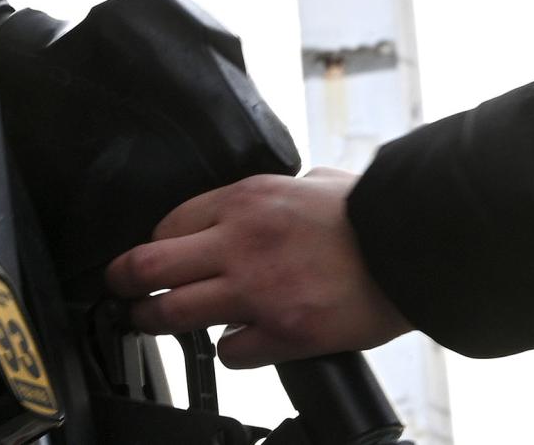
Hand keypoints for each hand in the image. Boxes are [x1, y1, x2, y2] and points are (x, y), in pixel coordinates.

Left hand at [104, 168, 413, 368]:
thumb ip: (278, 191)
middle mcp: (241, 242)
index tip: (151, 255)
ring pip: (171, 314)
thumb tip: (263, 202)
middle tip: (120, 293)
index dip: (154, 243)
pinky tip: (241, 341)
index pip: (166, 223)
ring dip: (154, 322)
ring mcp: (257, 292)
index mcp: (247, 198)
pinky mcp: (281, 333)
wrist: (414, 248)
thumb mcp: (315, 180)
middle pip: (146, 267)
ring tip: (151, 323)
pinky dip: (230, 349)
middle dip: (123, 283)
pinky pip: (229, 352)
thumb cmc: (372, 214)